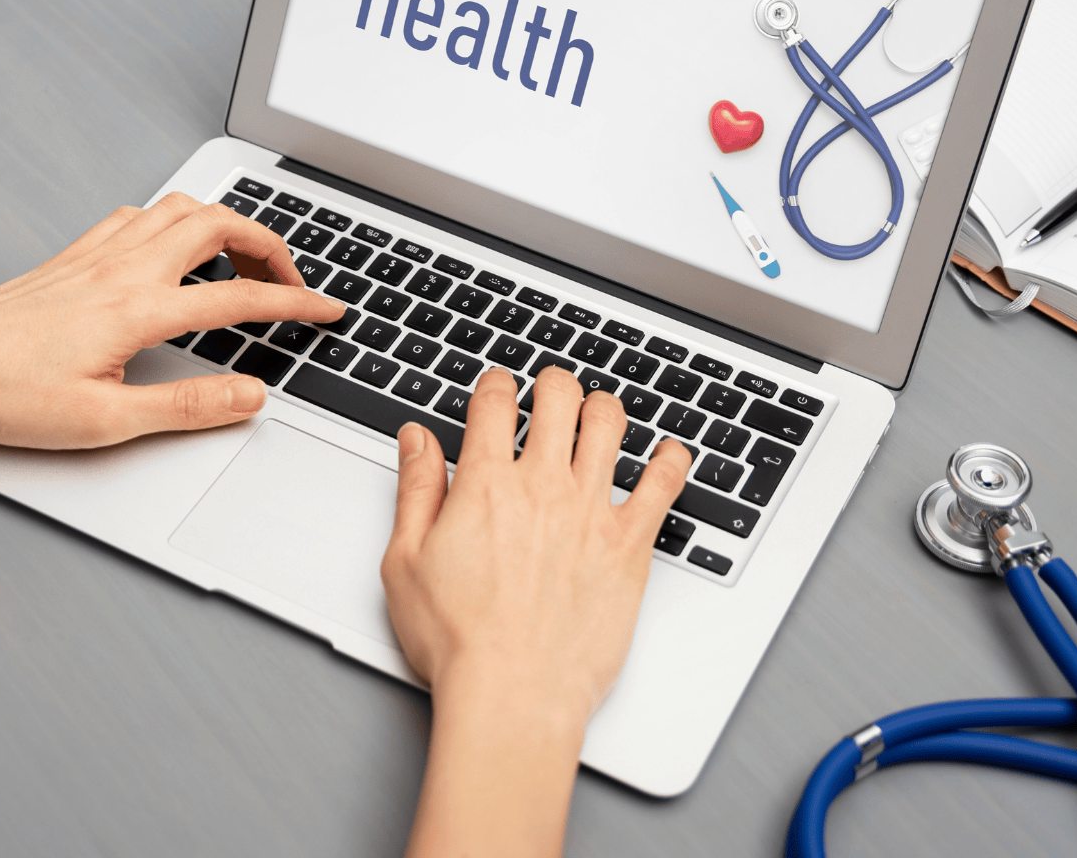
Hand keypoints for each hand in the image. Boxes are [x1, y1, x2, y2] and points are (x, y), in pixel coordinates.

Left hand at [0, 192, 342, 448]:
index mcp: (137, 310)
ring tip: (244, 259)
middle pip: (218, 223)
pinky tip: (173, 251)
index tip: (326, 310)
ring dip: (225, 223)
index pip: (239, 296)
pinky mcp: (74, 254)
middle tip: (291, 280)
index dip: (295, 303)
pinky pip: (139, 215)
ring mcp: (96, 254)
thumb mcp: (105, 421)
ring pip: (180, 208)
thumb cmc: (5, 394)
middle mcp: (121, 268)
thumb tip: (249, 396)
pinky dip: (175, 221)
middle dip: (270, 244)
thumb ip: (187, 408)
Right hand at [383, 364, 691, 719]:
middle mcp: (543, 488)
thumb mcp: (405, 561)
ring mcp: (592, 512)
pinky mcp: (629, 546)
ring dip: (602, 407)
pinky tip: (668, 454)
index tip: (497, 388)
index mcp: (485, 485)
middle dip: (553, 383)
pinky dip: (671, 460)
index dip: (495, 384)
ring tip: (597, 413)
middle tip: (550, 391)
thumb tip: (416, 439)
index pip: (495, 401)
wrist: (513, 694)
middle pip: (559, 398)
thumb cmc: (458, 641)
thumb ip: (415, 490)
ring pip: (610, 424)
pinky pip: (663, 485)